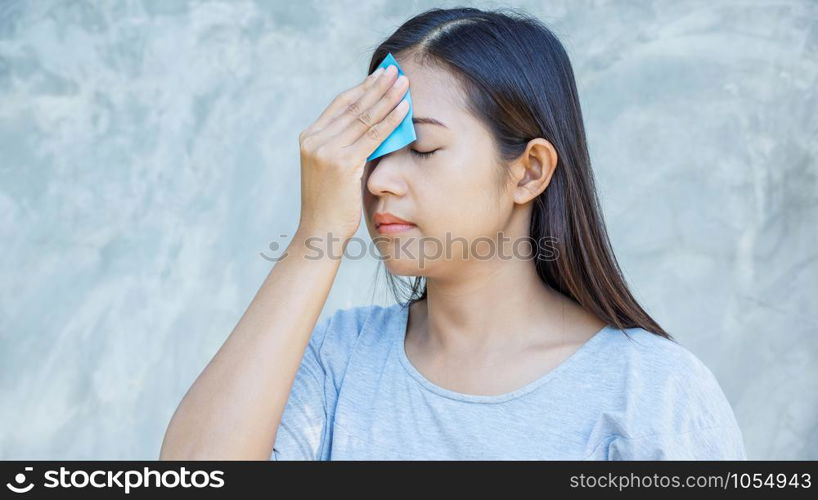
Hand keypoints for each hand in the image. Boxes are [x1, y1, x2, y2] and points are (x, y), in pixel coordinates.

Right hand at [297, 64, 409, 240]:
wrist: (319, 232)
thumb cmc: (331, 206)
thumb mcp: (333, 170)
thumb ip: (346, 147)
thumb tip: (374, 127)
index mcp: (309, 138)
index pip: (340, 104)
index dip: (363, 88)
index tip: (381, 76)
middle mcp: (314, 140)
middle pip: (353, 106)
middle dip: (377, 86)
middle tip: (396, 71)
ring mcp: (326, 150)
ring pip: (364, 117)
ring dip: (387, 98)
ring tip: (404, 83)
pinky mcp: (341, 163)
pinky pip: (372, 136)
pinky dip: (390, 120)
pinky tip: (404, 108)